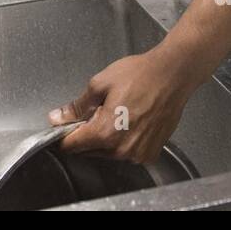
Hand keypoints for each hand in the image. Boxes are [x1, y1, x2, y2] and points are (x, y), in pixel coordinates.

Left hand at [49, 44, 198, 163]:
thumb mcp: (100, 84)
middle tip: (95, 112)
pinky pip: (127, 153)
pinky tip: (130, 121)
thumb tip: (58, 117)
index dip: (64, 135)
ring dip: (105, 138)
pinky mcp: (150, 154)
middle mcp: (121, 150)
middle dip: (86, 134)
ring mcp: (137, 154)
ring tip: (117, 113)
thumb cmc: (139, 75)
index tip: (65, 125)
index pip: (72, 146)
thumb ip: (77, 106)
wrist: (172, 75)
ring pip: (108, 153)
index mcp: (105, 133)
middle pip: (89, 151)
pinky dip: (123, 141)